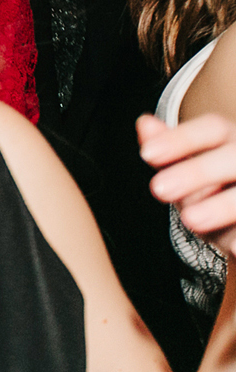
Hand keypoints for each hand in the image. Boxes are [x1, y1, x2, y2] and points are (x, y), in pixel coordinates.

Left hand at [139, 112, 235, 255]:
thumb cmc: (218, 198)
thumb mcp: (193, 180)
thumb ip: (172, 155)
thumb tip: (145, 124)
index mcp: (235, 141)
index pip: (214, 130)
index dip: (181, 140)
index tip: (147, 153)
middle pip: (234, 156)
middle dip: (198, 171)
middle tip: (159, 189)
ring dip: (223, 205)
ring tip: (191, 219)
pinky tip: (234, 248)